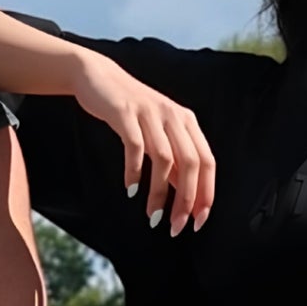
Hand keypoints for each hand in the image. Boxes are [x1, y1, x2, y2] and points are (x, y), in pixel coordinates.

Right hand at [71, 48, 215, 234]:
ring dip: (160, 192)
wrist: (99, 78)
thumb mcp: (158, 135)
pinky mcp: (125, 113)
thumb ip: (174, 163)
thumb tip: (187, 199)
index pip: (207, 162)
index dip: (206, 193)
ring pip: (164, 158)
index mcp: (187, 122)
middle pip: (190, 162)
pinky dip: (134, 171)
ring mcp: (149, 113)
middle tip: (174, 227)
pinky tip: (131, 190)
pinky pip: (135, 146)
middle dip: (186, 199)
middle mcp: (173, 116)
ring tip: (152, 216)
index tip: (197, 222)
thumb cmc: (131, 113)